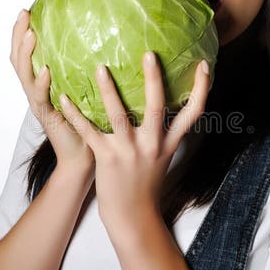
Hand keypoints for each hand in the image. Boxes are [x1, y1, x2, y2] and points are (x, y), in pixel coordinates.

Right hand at [10, 9, 94, 174]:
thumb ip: (93, 70)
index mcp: (44, 83)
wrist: (85, 159)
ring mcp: (40, 104)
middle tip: (24, 13)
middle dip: (18, 35)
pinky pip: (41, 98)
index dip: (23, 31)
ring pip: (24, 75)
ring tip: (31, 34)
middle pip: (18, 59)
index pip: (28, 53)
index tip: (28, 7)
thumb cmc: (92, 125)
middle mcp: (37, 91)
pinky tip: (47, 70)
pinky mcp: (48, 118)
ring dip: (26, 53)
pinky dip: (42, 83)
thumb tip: (115, 40)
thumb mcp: (91, 92)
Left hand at [58, 51, 210, 233]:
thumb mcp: (162, 158)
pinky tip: (64, 97)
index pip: (193, 113)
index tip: (205, 65)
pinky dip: (75, 114)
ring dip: (108, 90)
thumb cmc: (145, 184)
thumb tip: (164, 106)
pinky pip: (89, 131)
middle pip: (157, 106)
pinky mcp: (106, 158)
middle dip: (153, 79)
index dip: (201, 88)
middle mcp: (152, 144)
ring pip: (119, 115)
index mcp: (168, 143)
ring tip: (98, 68)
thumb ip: (163, 134)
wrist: (132, 216)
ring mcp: (128, 151)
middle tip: (149, 54)